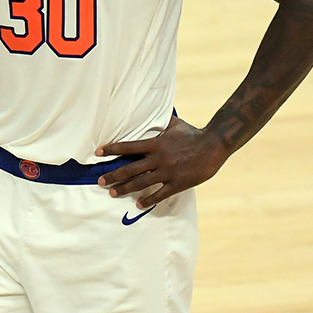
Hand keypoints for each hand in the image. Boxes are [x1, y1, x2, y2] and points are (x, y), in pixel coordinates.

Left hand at [96, 115, 228, 208]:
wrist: (215, 145)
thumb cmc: (194, 133)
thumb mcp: (175, 125)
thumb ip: (162, 122)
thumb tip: (154, 109)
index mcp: (156, 144)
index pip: (128, 146)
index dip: (111, 149)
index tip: (97, 152)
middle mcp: (158, 158)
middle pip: (130, 169)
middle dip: (113, 175)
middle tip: (100, 181)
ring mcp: (168, 172)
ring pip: (141, 183)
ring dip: (125, 188)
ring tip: (113, 193)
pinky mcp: (178, 183)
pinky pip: (160, 194)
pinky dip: (148, 199)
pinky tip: (138, 204)